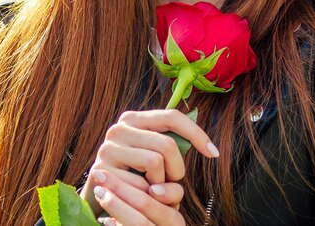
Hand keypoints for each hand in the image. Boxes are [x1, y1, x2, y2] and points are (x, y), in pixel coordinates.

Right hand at [81, 109, 218, 214]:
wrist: (104, 197)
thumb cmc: (137, 174)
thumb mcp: (155, 154)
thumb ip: (174, 144)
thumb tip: (209, 146)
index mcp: (135, 119)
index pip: (172, 117)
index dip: (196, 134)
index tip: (213, 153)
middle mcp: (119, 128)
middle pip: (167, 143)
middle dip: (177, 168)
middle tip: (172, 181)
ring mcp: (107, 148)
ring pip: (155, 161)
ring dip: (162, 182)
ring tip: (155, 187)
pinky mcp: (101, 171)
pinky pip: (140, 184)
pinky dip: (148, 194)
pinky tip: (142, 195)